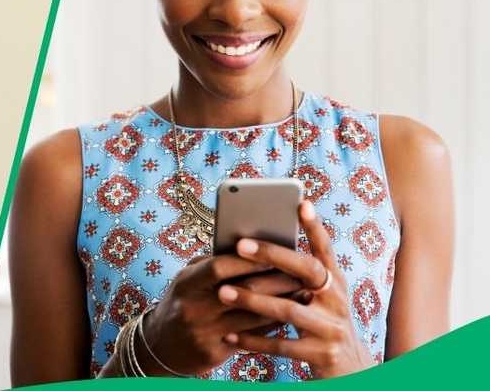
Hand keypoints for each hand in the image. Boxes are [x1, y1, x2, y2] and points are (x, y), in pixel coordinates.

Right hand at [111, 254, 298, 377]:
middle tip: (301, 273)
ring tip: (301, 294)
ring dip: (282, 305)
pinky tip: (287, 316)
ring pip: (253, 317)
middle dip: (277, 281)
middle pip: (244, 291)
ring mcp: (204, 332)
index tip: (275, 252)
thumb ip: (212, 265)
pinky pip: (252, 338)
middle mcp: (193, 308)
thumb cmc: (182, 303)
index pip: (220, 266)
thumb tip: (251, 249)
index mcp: (186, 283)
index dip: (249, 259)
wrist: (160, 346)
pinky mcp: (214, 352)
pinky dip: (272, 325)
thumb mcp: (187, 280)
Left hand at [218, 201, 373, 378]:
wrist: (351, 372)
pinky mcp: (323, 355)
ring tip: (223, 293)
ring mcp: (332, 328)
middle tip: (239, 244)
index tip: (300, 203)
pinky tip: (231, 336)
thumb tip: (253, 249)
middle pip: (306, 271)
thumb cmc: (322, 325)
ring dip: (253, 301)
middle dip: (272, 255)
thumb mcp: (318, 299)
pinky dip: (254, 341)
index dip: (314, 227)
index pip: (325, 250)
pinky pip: (282, 345)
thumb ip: (296, 278)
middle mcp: (338, 300)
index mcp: (335, 282)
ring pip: (288, 310)